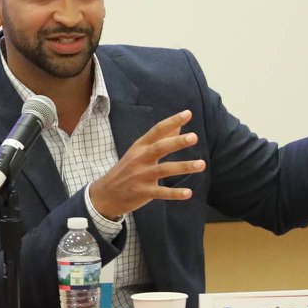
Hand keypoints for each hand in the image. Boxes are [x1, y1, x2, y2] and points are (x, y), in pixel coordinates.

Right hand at [87, 111, 207, 219]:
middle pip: (159, 148)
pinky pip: (161, 193)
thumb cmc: (127, 169)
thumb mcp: (139, 152)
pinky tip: (189, 193)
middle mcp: (140, 159)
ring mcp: (140, 176)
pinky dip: (174, 193)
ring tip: (201, 164)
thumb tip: (178, 126)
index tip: (188, 113)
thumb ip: (160, 139)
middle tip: (194, 137)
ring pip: (164, 170)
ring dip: (183, 166)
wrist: (106, 193)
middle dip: (177, 142)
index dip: (172, 121)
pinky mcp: (142, 192)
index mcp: (140, 147)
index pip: (157, 131)